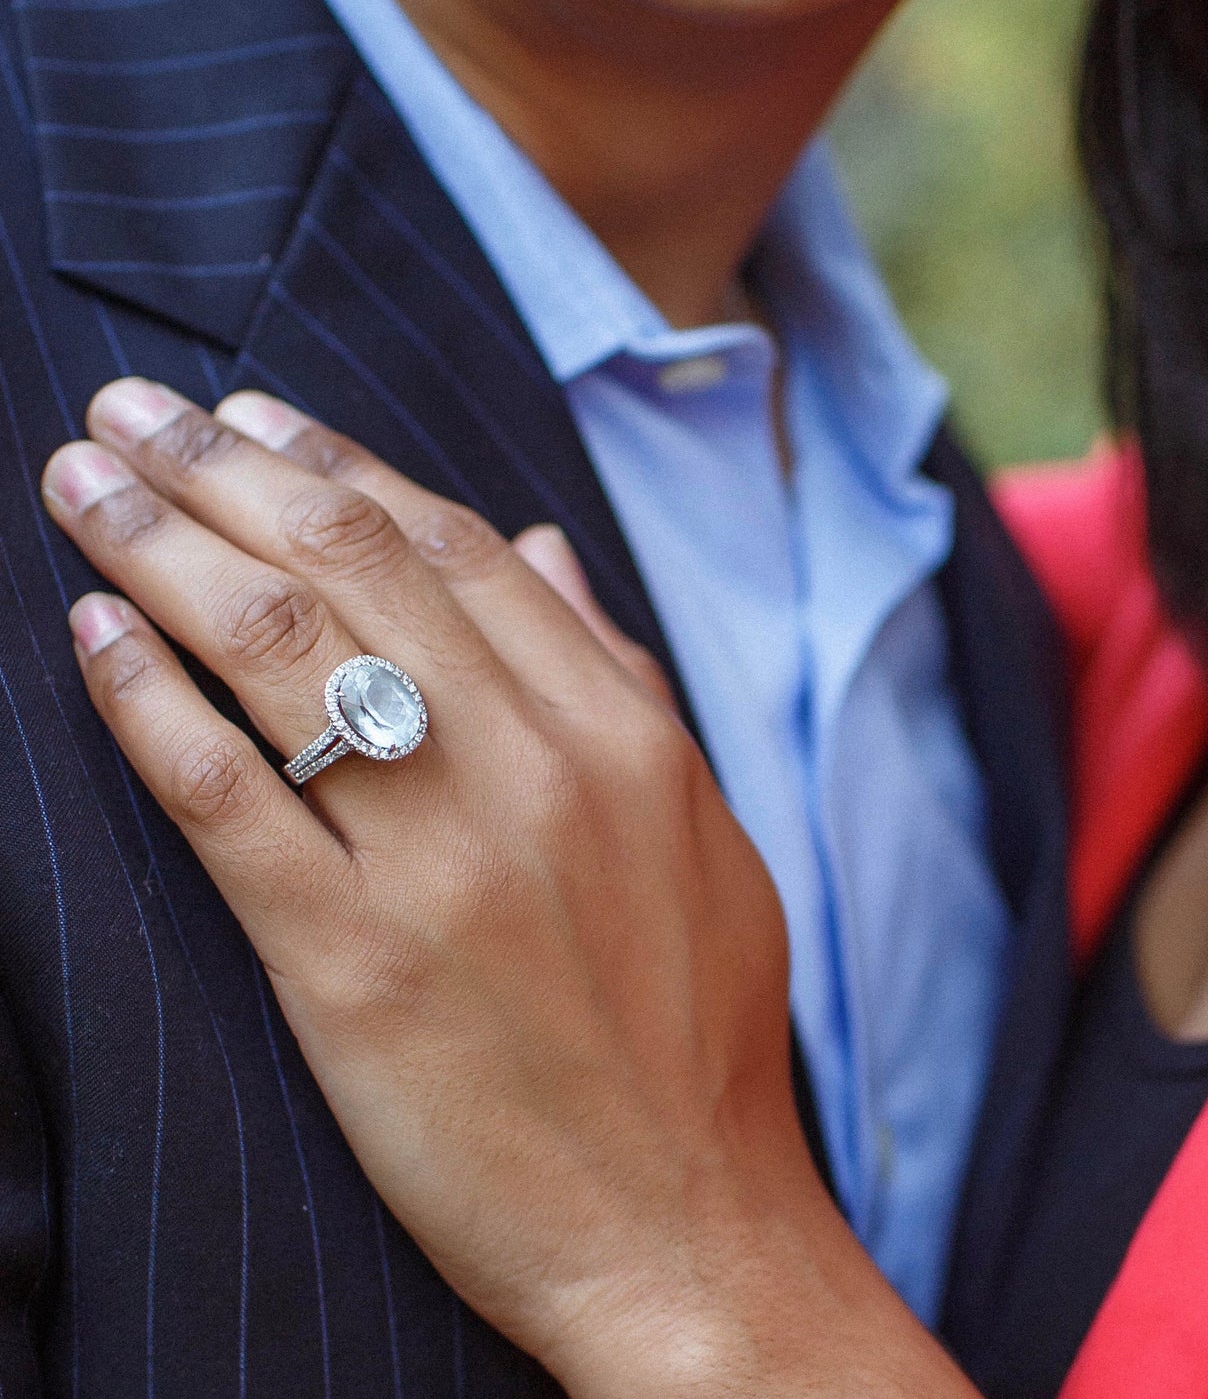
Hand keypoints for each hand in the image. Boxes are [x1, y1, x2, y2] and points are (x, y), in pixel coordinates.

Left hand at [42, 381, 971, 1397]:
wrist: (689, 1222)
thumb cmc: (698, 1031)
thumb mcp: (700, 832)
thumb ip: (620, 678)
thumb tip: (543, 546)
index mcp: (618, 733)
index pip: (456, 547)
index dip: (340, 463)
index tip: (254, 414)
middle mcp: (533, 769)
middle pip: (354, 567)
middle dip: (225, 468)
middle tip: (134, 409)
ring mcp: (442, 862)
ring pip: (280, 653)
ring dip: (160, 546)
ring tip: (84, 482)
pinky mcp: (353, 965)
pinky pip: (226, 800)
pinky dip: (145, 704)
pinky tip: (91, 635)